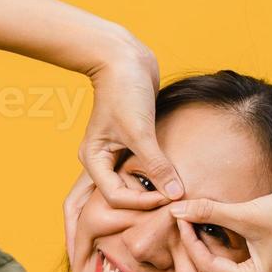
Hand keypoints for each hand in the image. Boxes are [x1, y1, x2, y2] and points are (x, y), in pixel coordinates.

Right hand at [77, 37, 184, 211]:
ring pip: (131, 185)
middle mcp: (102, 161)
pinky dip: (155, 178)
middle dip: (138, 208)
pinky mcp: (132, 143)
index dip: (142, 201)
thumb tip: (176, 194)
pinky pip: (142, 169)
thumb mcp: (140, 131)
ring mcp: (116, 153)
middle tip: (161, 214)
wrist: (124, 57)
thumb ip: (157, 164)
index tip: (168, 198)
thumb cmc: (125, 89)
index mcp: (95, 160)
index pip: (115, 197)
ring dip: (148, 194)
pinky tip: (171, 182)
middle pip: (118, 197)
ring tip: (169, 203)